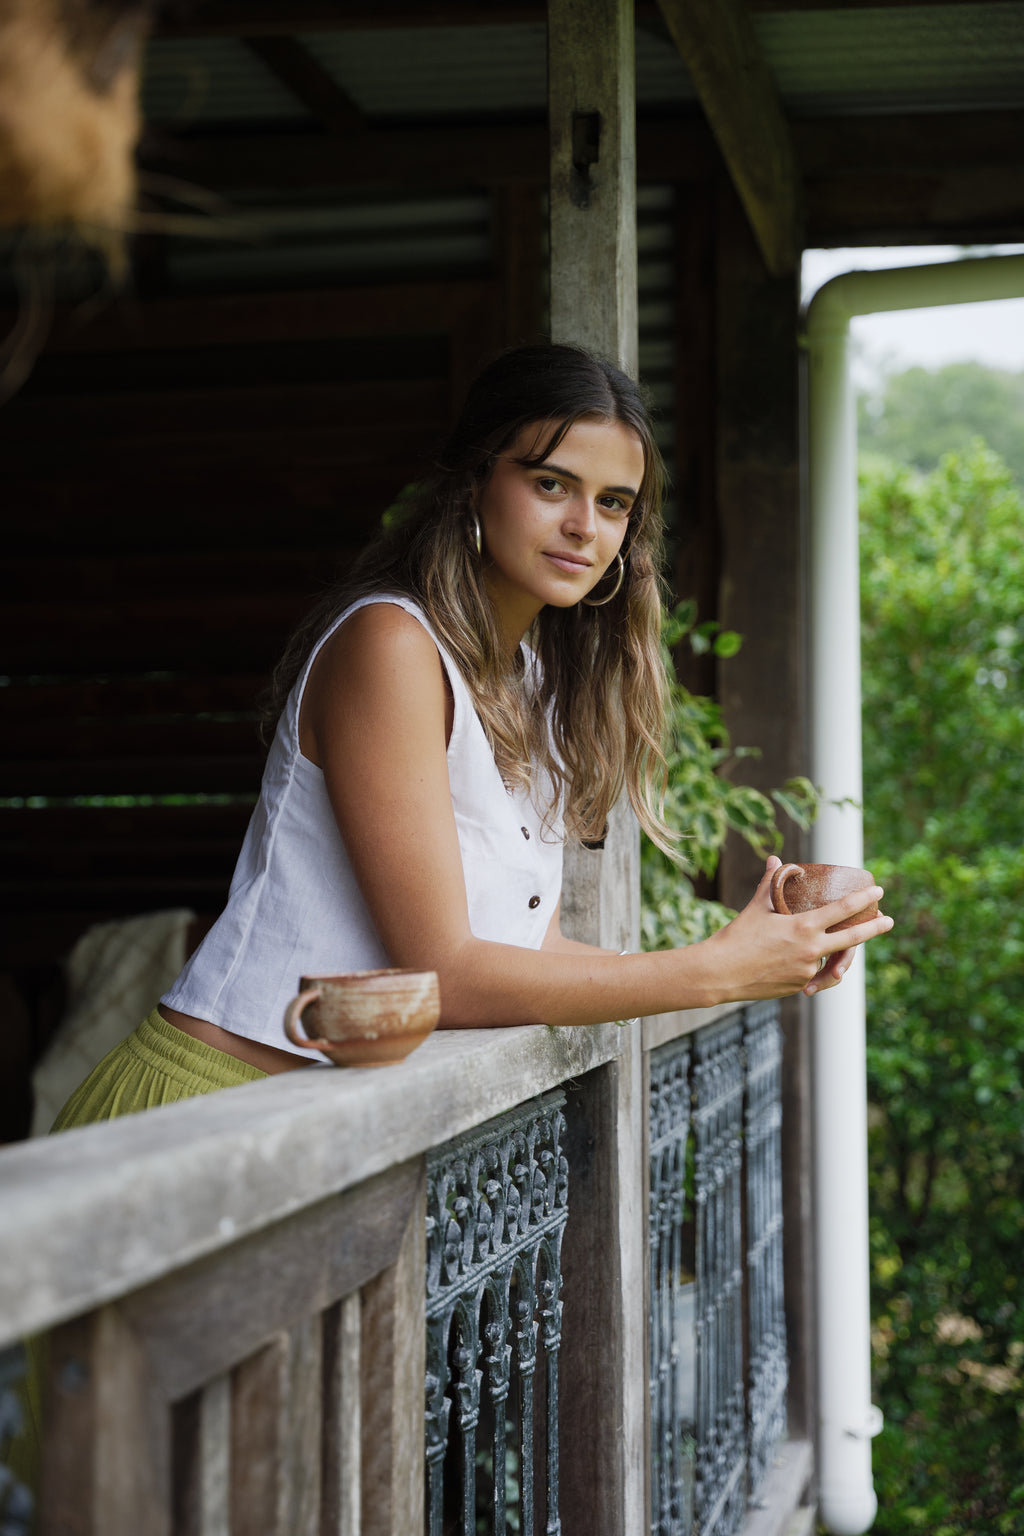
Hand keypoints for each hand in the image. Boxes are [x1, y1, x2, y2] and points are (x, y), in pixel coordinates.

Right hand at [704, 855, 893, 1003]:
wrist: (720, 973)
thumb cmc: (737, 936)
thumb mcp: (756, 907)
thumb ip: (770, 883)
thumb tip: (775, 859)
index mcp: (803, 927)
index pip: (843, 909)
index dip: (864, 899)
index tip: (878, 892)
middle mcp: (811, 950)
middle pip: (853, 938)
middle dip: (874, 928)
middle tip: (888, 920)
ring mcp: (807, 970)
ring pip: (831, 959)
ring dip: (838, 954)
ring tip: (844, 949)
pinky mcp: (800, 986)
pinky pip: (815, 975)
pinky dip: (814, 967)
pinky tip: (806, 963)